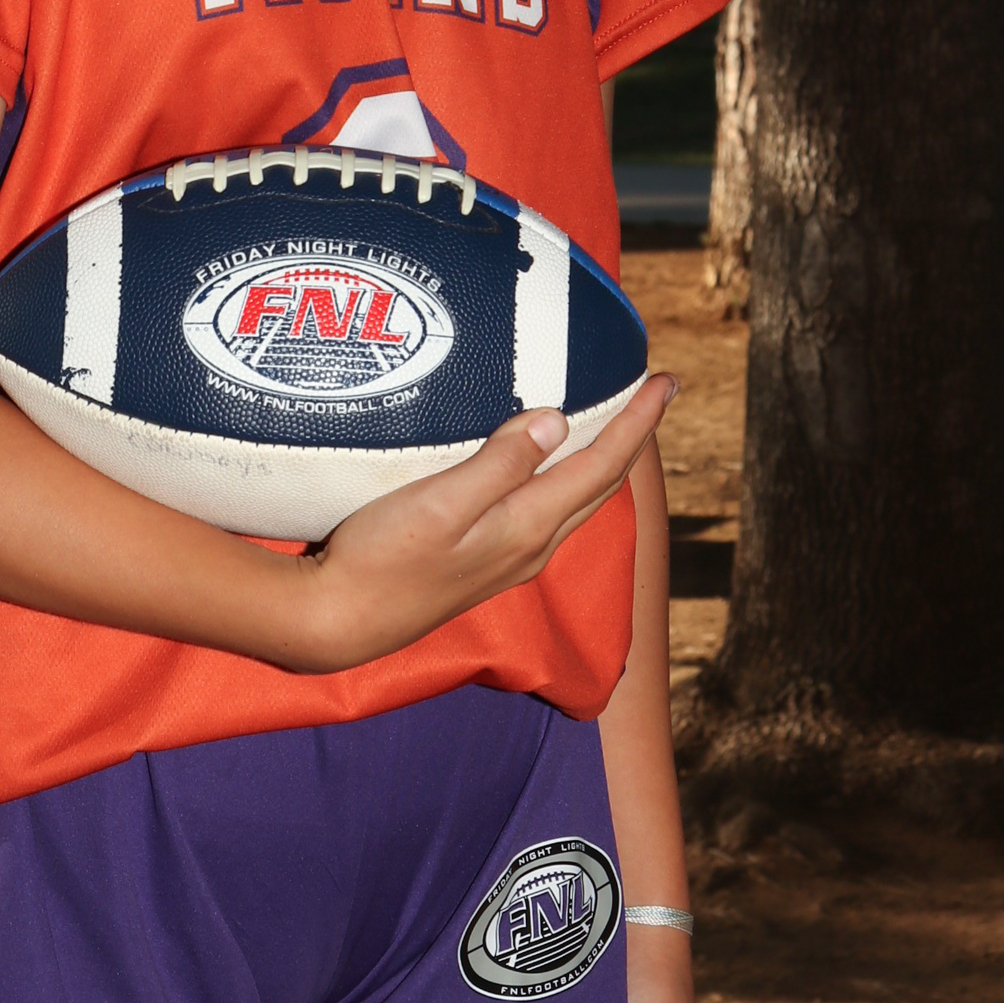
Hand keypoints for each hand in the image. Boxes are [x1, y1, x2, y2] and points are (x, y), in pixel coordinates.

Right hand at [286, 375, 675, 673]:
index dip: (637, 422)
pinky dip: (567, 477)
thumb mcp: (440, 504)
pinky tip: (549, 467)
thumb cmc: (382, 558)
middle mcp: (531, 547)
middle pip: (600, 484)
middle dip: (632, 438)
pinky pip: (548, 511)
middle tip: (652, 392)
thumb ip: (500, 464)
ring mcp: (508, 559)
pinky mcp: (483, 562)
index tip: (664, 381)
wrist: (339, 621)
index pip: (602, 466)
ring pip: (577, 501)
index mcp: (528, 527)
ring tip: (614, 422)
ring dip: (603, 459)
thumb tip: (558, 422)